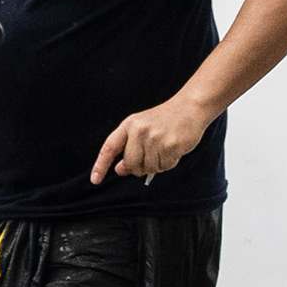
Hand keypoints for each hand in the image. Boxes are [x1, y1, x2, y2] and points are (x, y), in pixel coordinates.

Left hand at [91, 93, 217, 185]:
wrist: (190, 107)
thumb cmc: (166, 119)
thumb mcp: (142, 129)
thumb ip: (129, 148)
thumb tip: (120, 169)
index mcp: (129, 125)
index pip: (110, 148)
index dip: (101, 165)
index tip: (95, 180)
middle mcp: (139, 131)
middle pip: (131, 164)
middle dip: (139, 167)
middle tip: (151, 157)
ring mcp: (155, 138)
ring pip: (148, 168)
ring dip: (157, 164)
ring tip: (165, 148)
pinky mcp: (170, 145)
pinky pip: (165, 166)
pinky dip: (169, 162)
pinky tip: (174, 149)